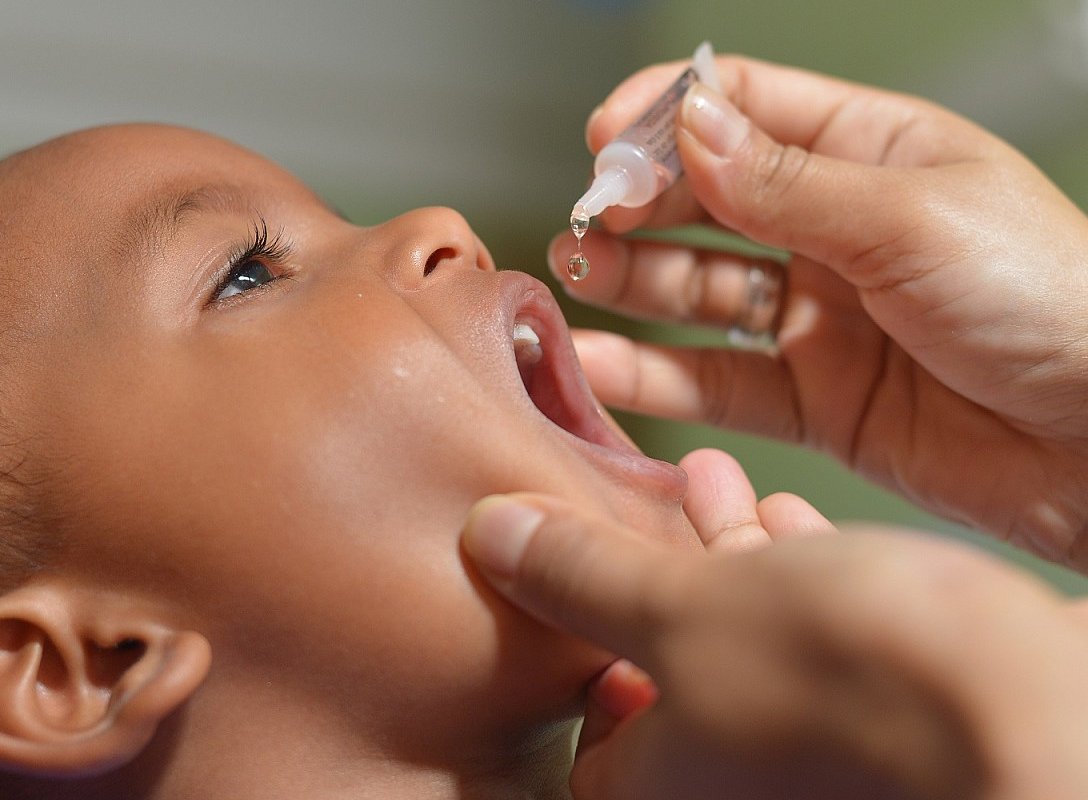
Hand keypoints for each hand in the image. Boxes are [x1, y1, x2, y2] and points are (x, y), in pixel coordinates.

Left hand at [461, 494, 1087, 799]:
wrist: (1038, 713)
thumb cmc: (843, 677)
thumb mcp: (679, 604)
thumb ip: (577, 573)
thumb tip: (489, 535)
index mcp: (667, 795)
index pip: (591, 743)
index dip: (578, 654)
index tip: (574, 577)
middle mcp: (740, 792)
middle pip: (673, 681)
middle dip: (655, 573)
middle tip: (638, 502)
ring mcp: (816, 762)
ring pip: (750, 649)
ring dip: (726, 558)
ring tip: (711, 479)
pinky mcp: (886, 722)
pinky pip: (819, 647)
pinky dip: (795, 579)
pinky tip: (794, 517)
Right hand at [552, 55, 1087, 568]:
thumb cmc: (1053, 301)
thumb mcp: (911, 219)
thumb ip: (787, 184)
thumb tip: (688, 124)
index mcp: (873, 153)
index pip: (746, 108)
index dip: (668, 115)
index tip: (605, 137)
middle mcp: (836, 231)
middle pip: (707, 200)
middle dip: (637, 203)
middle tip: (585, 217)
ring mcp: (821, 317)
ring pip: (699, 292)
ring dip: (631, 282)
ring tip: (573, 276)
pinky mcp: (814, 401)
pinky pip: (716, 382)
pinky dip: (654, 377)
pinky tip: (600, 362)